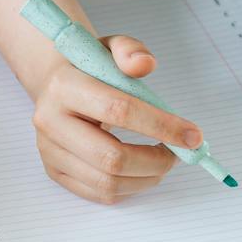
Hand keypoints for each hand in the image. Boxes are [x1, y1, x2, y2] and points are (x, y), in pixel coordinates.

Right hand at [27, 34, 203, 204]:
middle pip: (111, 157)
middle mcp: (50, 122)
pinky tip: (143, 171)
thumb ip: (130, 50)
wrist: (54, 86)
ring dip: (147, 178)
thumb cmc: (88, 70)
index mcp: (64, 86)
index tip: (192, 135)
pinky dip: (130, 188)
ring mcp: (49, 150)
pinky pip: (99, 193)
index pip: (118, 110)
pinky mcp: (54, 171)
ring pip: (107, 182)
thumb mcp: (109, 47)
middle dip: (156, 161)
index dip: (161, 125)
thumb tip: (145, 64)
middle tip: (179, 153)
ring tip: (163, 161)